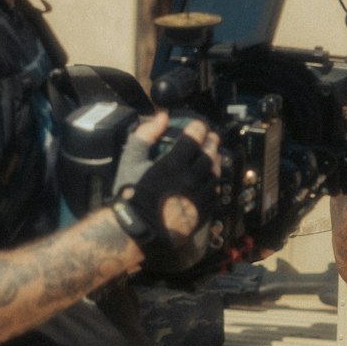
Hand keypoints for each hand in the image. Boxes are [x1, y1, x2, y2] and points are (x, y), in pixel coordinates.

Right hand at [112, 114, 219, 264]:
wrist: (137, 229)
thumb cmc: (131, 193)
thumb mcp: (131, 160)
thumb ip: (146, 135)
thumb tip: (162, 116)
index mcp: (173, 164)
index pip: (194, 138)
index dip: (199, 128)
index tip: (198, 125)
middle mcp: (191, 179)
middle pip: (209, 154)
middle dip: (211, 142)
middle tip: (211, 136)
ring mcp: (199, 197)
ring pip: (214, 174)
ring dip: (215, 161)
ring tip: (213, 155)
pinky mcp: (203, 212)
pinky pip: (214, 193)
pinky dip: (213, 182)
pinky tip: (209, 179)